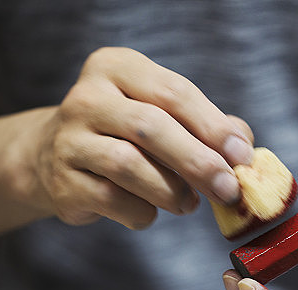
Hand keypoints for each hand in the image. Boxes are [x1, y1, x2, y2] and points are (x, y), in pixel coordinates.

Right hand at [13, 47, 253, 228]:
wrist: (54, 159)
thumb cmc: (127, 135)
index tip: (242, 155)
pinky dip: (142, 212)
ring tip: (188, 204)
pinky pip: (112, 200)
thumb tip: (244, 149)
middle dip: (197, 161)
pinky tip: (151, 212)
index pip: (173, 92)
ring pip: (128, 165)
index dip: (212, 126)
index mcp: (116, 68)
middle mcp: (87, 97)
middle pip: (150, 127)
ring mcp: (69, 139)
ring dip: (170, 191)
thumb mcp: (164, 116)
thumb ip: (207, 127)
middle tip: (228, 189)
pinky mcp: (62, 181)